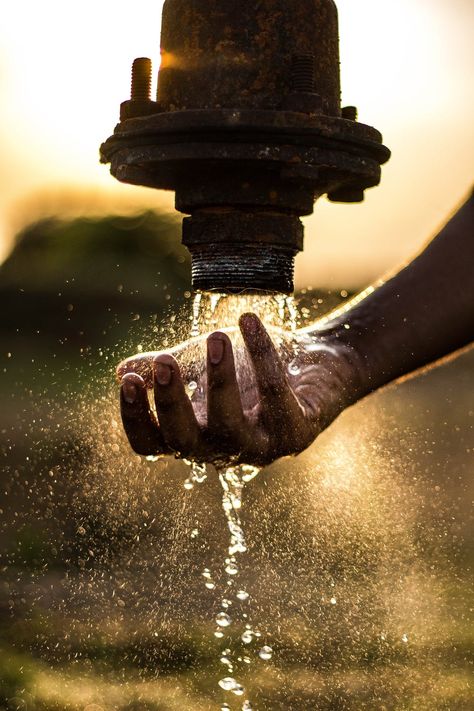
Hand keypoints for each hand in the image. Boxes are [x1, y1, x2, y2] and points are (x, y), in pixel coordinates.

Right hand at [117, 313, 365, 466]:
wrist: (313, 364)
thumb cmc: (250, 368)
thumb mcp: (200, 363)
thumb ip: (164, 369)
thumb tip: (120, 371)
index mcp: (194, 435)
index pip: (152, 444)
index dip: (137, 418)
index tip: (130, 380)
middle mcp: (223, 449)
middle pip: (185, 443)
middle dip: (173, 403)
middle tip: (165, 360)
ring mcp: (261, 447)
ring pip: (231, 427)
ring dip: (221, 380)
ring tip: (217, 337)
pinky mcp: (296, 433)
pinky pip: (275, 396)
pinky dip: (263, 356)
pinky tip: (250, 321)